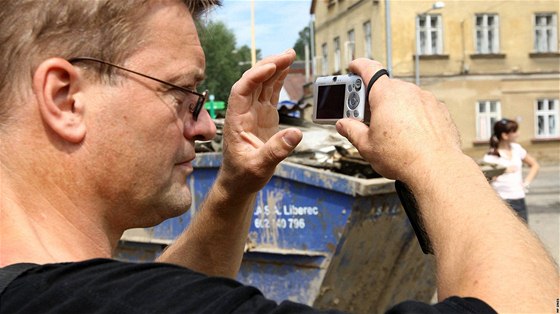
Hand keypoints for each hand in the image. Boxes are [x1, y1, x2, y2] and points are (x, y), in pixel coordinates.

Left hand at [219, 49, 301, 193]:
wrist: (239, 182)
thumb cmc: (243, 175)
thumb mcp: (259, 167)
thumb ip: (276, 150)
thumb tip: (296, 134)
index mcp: (236, 120)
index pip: (241, 90)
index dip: (254, 76)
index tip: (270, 67)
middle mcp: (243, 111)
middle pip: (253, 81)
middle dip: (269, 65)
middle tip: (288, 54)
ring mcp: (253, 112)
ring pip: (262, 83)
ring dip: (275, 68)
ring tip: (290, 55)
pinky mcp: (263, 115)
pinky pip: (270, 92)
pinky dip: (278, 79)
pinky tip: (287, 68)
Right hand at [335, 58, 461, 182]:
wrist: (436, 168)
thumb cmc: (403, 156)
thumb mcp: (366, 145)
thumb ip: (352, 131)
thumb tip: (343, 125)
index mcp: (386, 94)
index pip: (369, 69)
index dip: (358, 66)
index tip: (354, 67)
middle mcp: (407, 91)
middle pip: (385, 88)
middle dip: (374, 99)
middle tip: (365, 116)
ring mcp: (426, 99)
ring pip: (404, 98)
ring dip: (394, 108)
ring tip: (389, 130)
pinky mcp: (439, 110)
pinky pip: (420, 107)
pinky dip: (412, 116)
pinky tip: (409, 134)